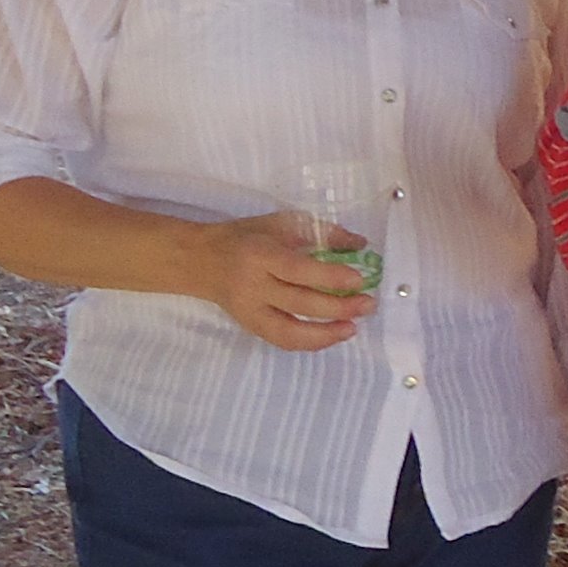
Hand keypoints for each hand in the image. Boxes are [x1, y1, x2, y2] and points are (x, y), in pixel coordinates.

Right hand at [199, 211, 375, 351]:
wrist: (200, 259)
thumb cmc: (247, 237)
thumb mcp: (281, 223)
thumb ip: (322, 232)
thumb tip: (360, 243)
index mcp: (260, 254)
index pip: (298, 271)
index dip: (330, 278)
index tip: (358, 280)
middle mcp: (253, 286)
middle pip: (299, 303)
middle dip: (338, 308)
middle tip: (367, 305)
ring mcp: (249, 311)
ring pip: (289, 332)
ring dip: (326, 334)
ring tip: (352, 328)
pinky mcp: (249, 326)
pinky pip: (282, 341)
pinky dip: (309, 342)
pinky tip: (331, 335)